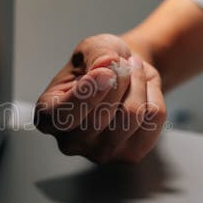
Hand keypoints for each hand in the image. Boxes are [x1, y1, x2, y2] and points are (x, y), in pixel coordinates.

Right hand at [35, 34, 166, 163]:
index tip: (105, 72)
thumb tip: (107, 65)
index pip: (64, 115)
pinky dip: (153, 93)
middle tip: (119, 63)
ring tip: (131, 71)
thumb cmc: (99, 63)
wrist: (123, 75)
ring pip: (131, 114)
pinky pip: (154, 117)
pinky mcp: (130, 155)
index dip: (86, 95)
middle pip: (102, 115)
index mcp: (48, 117)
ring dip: (138, 82)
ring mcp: (100, 153)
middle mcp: (69, 142)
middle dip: (119, 78)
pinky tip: (141, 91)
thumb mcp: (92, 47)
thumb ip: (96, 54)